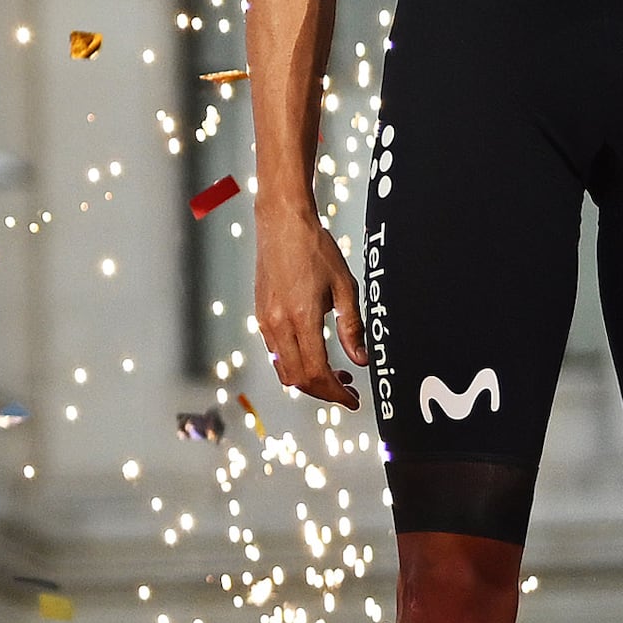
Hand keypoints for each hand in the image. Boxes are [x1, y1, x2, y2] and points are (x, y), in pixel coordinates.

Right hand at [251, 195, 364, 407]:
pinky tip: (313, 353)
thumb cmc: (314, 248)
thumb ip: (352, 327)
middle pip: (298, 379)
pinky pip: (275, 353)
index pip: (317, 373)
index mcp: (301, 318)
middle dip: (324, 392)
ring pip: (284, 370)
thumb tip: (361, 360)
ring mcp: (265, 321)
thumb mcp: (344, 286)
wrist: (282, 223)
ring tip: (334, 373)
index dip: (336, 393)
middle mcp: (278, 324)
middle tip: (347, 390)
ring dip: (308, 380)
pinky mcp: (260, 315)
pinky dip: (294, 364)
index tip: (352, 399)